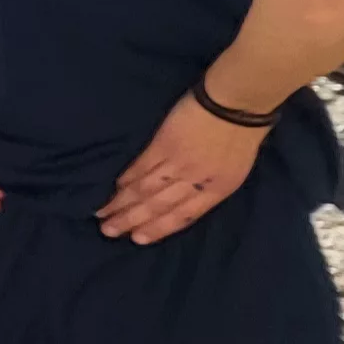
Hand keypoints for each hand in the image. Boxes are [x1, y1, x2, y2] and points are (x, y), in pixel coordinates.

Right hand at [96, 94, 269, 242]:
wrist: (237, 105)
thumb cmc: (242, 134)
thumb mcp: (235, 168)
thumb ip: (209, 183)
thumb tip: (185, 193)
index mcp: (216, 190)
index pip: (183, 216)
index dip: (158, 229)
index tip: (138, 239)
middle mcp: (194, 182)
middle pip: (158, 206)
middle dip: (132, 220)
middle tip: (108, 232)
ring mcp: (178, 164)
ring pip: (145, 189)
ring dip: (122, 203)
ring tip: (102, 214)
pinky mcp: (163, 144)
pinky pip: (141, 167)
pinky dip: (126, 178)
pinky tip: (114, 187)